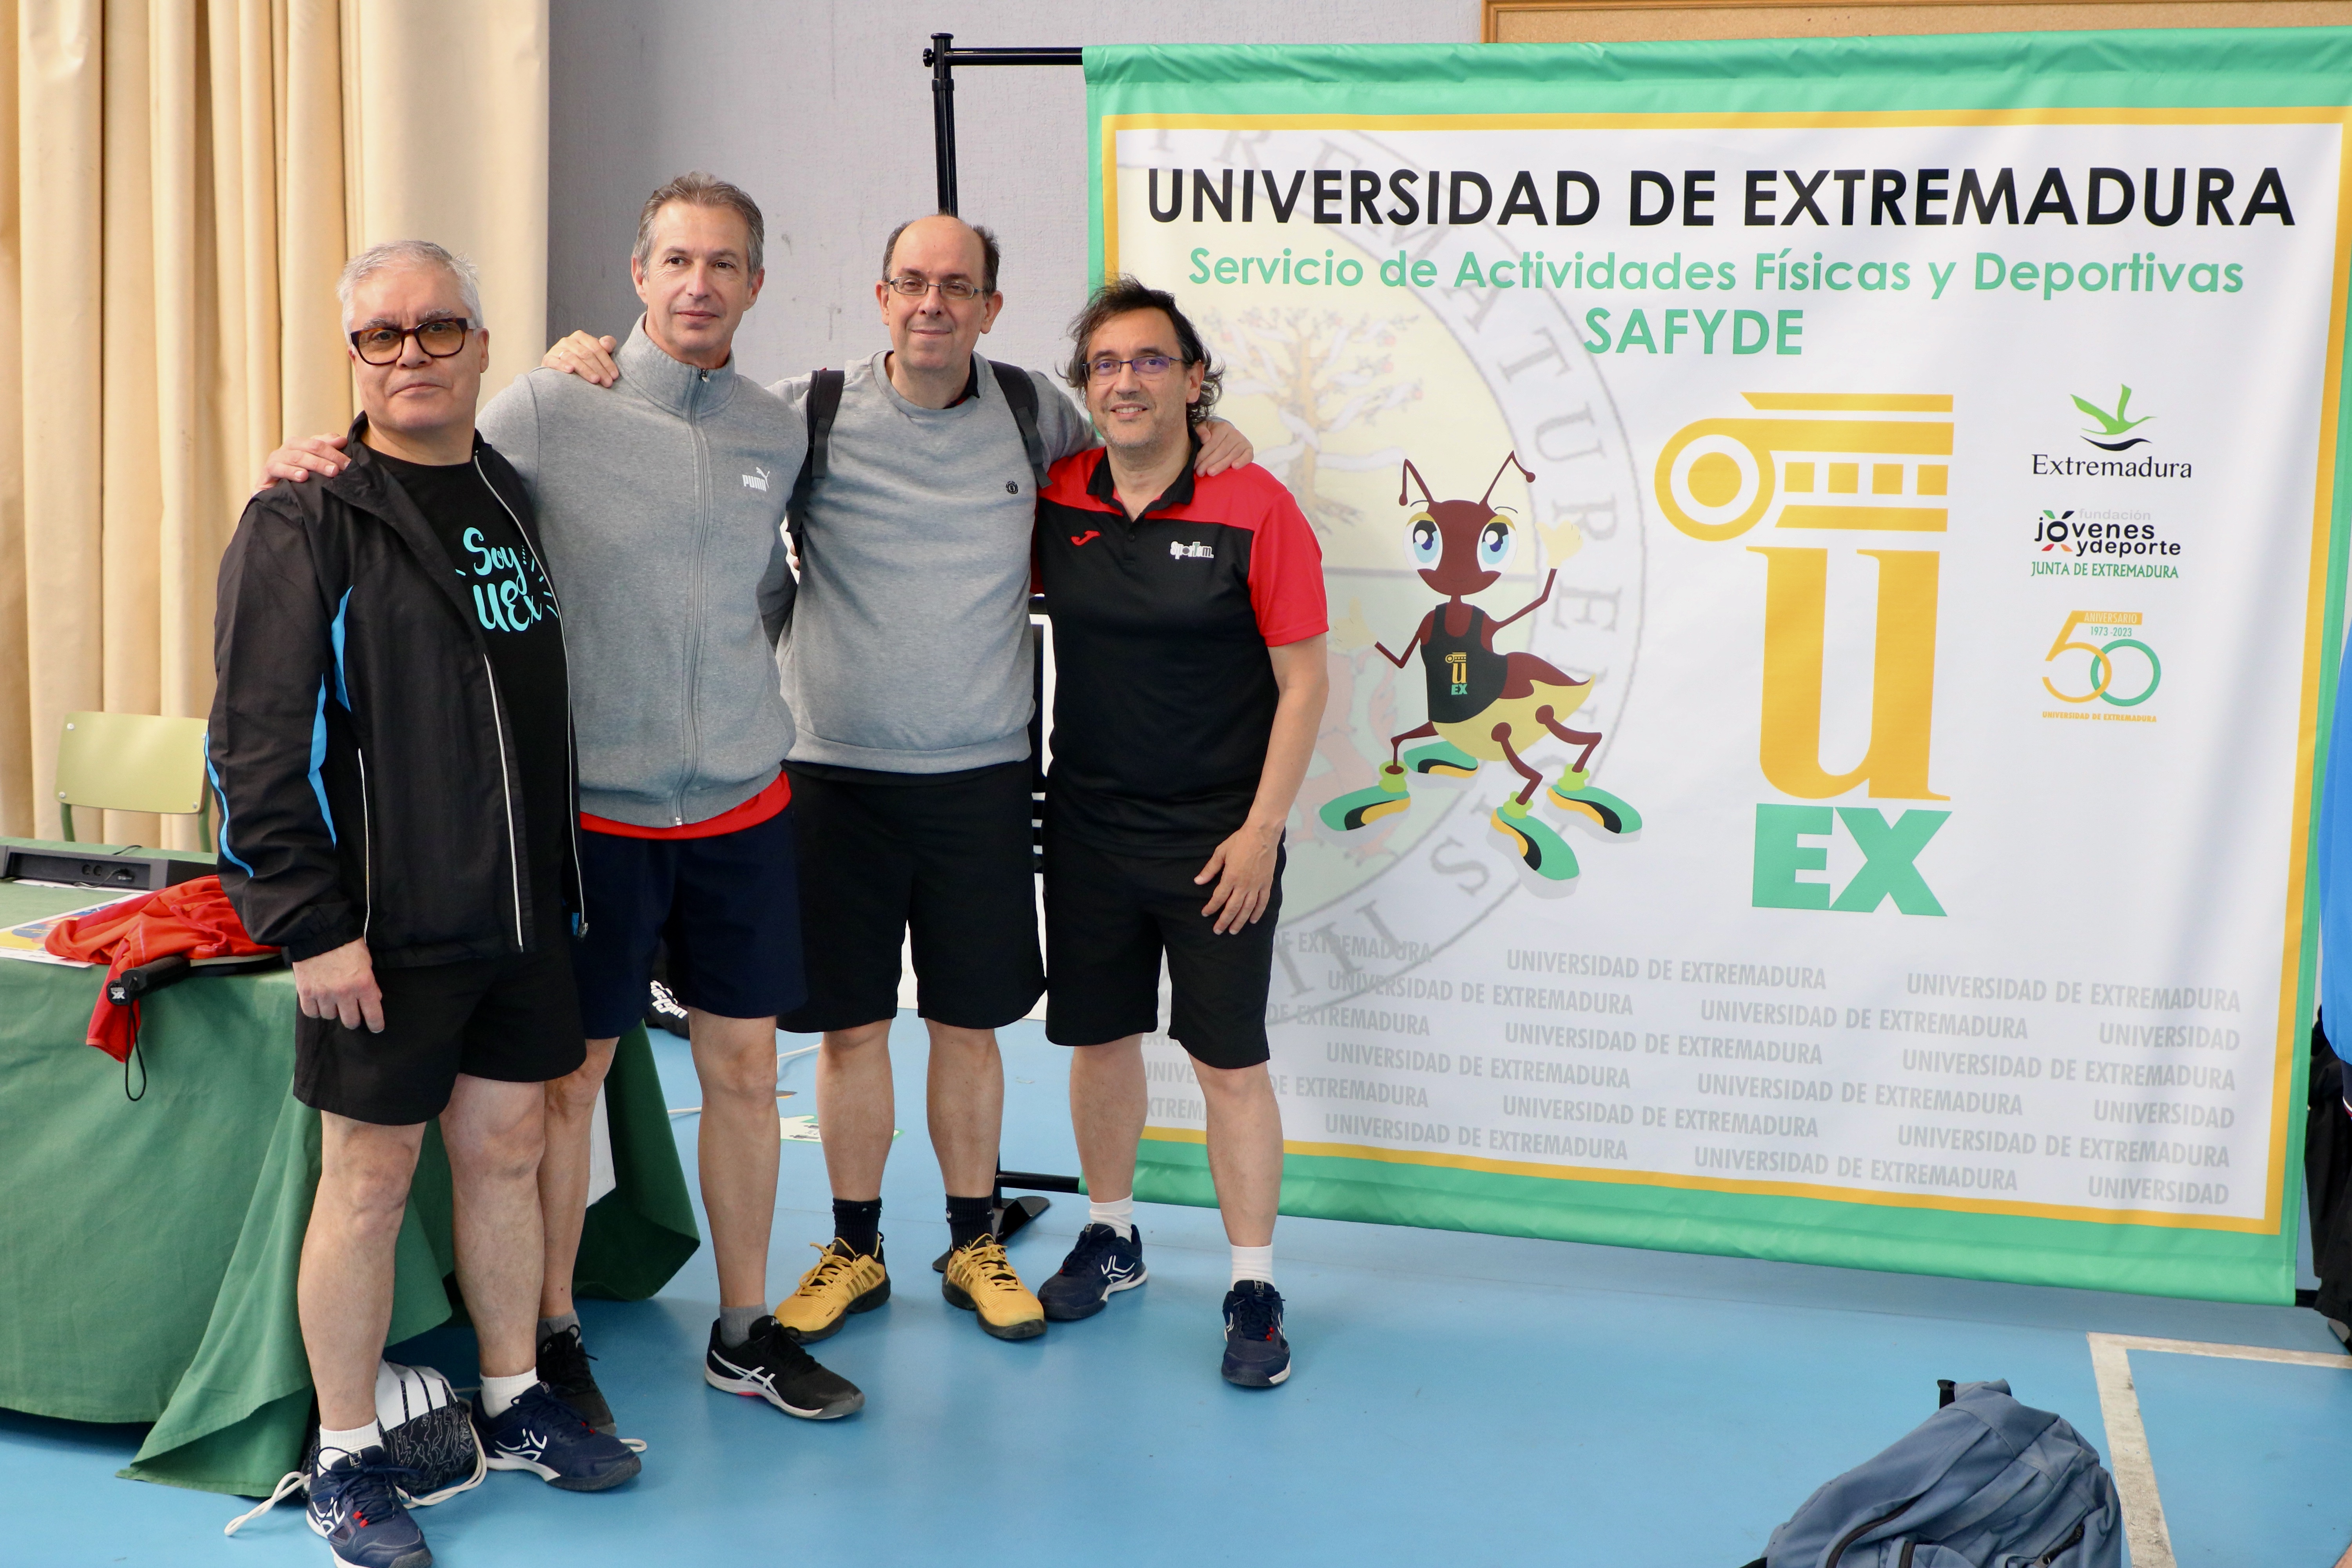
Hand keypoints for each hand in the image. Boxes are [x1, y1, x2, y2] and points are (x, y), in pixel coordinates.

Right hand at [255, 433, 349, 491]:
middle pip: (310, 446)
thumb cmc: (298, 483)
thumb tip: (342, 440)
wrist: (274, 500)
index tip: (349, 462)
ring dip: (314, 463)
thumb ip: (327, 451)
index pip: (319, 442)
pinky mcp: (266, 473)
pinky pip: (276, 468)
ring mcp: (276, 459)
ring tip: (330, 471)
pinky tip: (303, 476)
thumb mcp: (315, 469)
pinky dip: (290, 471)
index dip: (335, 450)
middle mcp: (288, 449)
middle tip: (341, 468)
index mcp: (300, 445)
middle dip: (328, 456)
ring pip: (296, 456)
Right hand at [292, 939, 384, 1031]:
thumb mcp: (366, 961)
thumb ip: (370, 982)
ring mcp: (323, 994)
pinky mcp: (306, 992)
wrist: (318, 932)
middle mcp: (344, 993)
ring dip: (333, 1011)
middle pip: (350, 1021)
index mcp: (363, 984)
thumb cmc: (346, 944)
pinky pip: (311, 1012)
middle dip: (353, 1019)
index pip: (372, 1014)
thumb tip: (374, 998)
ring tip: (334, 1000)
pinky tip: (319, 1002)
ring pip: (330, 1016)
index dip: (376, 1024)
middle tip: (353, 1013)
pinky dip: (316, 1009)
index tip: (376, 1028)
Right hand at [542, 331, 621, 385]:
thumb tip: (606, 345)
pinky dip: (562, 365)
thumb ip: (607, 345)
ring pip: (573, 358)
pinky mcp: (548, 359)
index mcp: (581, 337)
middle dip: (599, 369)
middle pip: (586, 354)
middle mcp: (568, 341)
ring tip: (595, 380)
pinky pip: (555, 361)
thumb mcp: (597, 352)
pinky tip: (570, 371)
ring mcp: (557, 349)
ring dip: (585, 370)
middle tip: (607, 382)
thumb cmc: (584, 362)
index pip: (596, 348)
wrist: (560, 370)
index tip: (614, 376)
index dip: (607, 362)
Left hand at [1193, 417, 1253, 476]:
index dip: (1202, 455)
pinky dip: (1242, 461)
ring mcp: (1243, 441)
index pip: (1211, 443)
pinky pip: (1247, 456)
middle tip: (1200, 472)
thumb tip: (1205, 438)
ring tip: (1211, 473)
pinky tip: (1234, 467)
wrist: (1225, 435)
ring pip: (1231, 455)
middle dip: (1209, 462)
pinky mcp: (1249, 449)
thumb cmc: (1211, 434)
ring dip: (1221, 465)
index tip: (1195, 466)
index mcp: (1222, 427)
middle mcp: (1234, 433)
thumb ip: (1200, 431)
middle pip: (1221, 450)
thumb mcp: (1203, 428)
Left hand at [1195, 820, 1281, 934]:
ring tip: (1233, 931)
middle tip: (1218, 931)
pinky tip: (1253, 920)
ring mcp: (1256, 886)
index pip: (1218, 898)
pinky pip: (1262, 902)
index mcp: (1231, 877)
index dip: (1211, 907)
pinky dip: (1258, 913)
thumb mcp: (1221, 852)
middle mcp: (1244, 885)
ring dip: (1240, 921)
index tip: (1205, 913)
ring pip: (1247, 909)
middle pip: (1232, 908)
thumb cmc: (1240, 841)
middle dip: (1224, 921)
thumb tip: (1198, 881)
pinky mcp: (1267, 884)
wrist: (1262, 834)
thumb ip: (1210, 869)